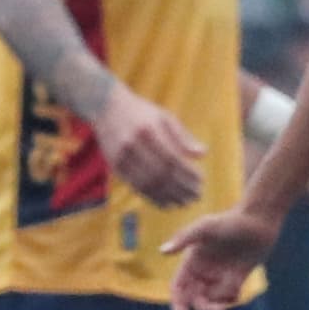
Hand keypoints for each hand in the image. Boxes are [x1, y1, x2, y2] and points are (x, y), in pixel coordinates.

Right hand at [91, 84, 206, 207]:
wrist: (105, 107)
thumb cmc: (141, 112)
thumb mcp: (164, 117)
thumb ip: (183, 137)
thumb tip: (203, 154)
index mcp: (148, 131)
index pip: (171, 158)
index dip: (187, 173)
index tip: (202, 181)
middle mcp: (132, 145)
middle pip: (160, 174)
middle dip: (181, 188)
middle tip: (197, 196)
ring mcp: (121, 157)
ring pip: (147, 183)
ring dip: (168, 196)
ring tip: (185, 202)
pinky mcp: (114, 166)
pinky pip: (135, 186)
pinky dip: (153, 197)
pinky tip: (167, 203)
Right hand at [160, 203, 278, 309]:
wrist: (259, 219)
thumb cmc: (231, 221)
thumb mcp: (205, 227)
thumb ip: (184, 238)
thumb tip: (163, 251)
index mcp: (191, 262)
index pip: (178, 289)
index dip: (178, 305)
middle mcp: (203, 270)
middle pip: (195, 298)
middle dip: (202, 308)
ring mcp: (220, 274)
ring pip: (212, 299)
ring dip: (217, 306)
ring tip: (227, 303)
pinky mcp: (237, 276)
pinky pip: (229, 296)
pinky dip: (230, 300)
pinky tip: (236, 293)